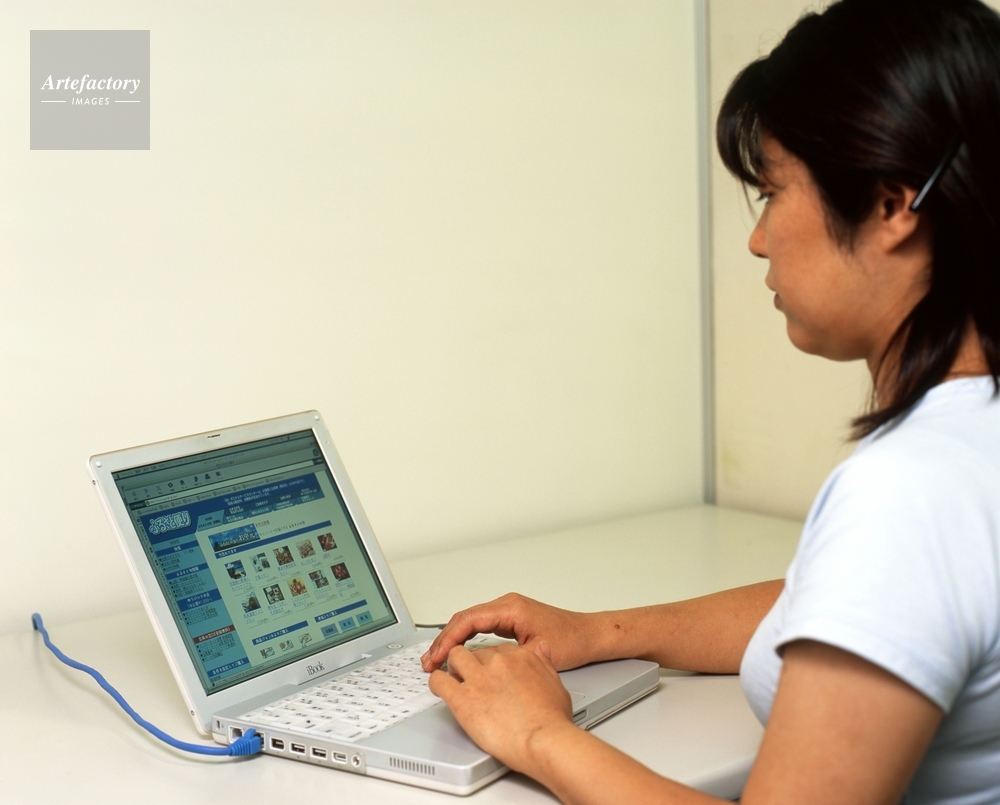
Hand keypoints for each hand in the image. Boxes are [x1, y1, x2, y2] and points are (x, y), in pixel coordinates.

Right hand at [420, 593, 595, 671]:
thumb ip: (504, 658)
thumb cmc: (571, 641)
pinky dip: (466, 639)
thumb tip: (478, 667)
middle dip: (444, 640)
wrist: (590, 636)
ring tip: (437, 659)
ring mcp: (508, 611)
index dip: (448, 640)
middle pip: (464, 619)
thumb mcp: (535, 653)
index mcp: (510, 608)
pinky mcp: (511, 619)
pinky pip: (480, 626)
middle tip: (429, 661)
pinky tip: (458, 653)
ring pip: (470, 622)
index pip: (468, 620)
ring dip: (453, 640)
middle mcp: (507, 605)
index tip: (436, 657)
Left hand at [429, 641, 574, 773]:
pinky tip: (439, 689)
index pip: (498, 650)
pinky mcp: (463, 698)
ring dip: (452, 667)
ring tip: (453, 680)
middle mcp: (498, 662)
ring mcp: (479, 678)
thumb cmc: (552, 720)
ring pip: (454, 656)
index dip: (492, 662)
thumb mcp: (556, 684)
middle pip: (476, 652)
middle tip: (471, 680)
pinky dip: (436, 683)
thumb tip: (541, 649)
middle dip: (472, 665)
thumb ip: (545, 663)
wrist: (544, 740)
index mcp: (520, 657)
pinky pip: (439, 681)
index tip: (490, 672)